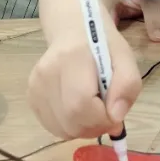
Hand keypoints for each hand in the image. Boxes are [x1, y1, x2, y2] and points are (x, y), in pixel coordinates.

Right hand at [29, 23, 140, 140]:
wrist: (72, 30)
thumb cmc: (102, 45)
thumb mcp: (125, 58)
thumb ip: (127, 85)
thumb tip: (115, 117)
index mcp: (72, 57)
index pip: (81, 104)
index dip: (102, 119)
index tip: (115, 115)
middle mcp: (47, 72)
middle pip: (70, 121)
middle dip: (94, 127)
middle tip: (107, 117)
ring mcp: (35, 85)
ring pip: (61, 129)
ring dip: (83, 130)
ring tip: (94, 112)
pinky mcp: (31, 96)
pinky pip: (53, 127)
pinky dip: (70, 127)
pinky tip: (79, 111)